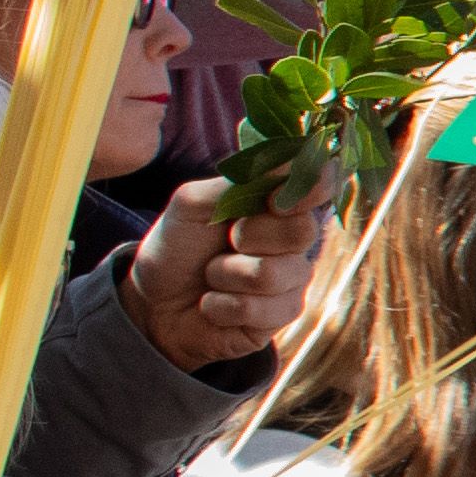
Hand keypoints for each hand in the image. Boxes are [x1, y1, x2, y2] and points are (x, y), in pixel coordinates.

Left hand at [121, 178, 319, 371]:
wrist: (152, 301)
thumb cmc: (177, 247)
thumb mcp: (194, 203)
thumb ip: (239, 181)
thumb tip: (289, 160)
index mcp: (280, 204)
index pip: (322, 185)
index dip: (312, 188)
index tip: (275, 199)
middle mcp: (295, 240)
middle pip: (301, 231)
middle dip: (249, 236)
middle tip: (226, 241)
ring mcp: (292, 280)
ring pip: (271, 274)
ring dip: (224, 276)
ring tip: (211, 276)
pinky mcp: (282, 316)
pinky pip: (257, 309)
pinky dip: (221, 305)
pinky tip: (213, 305)